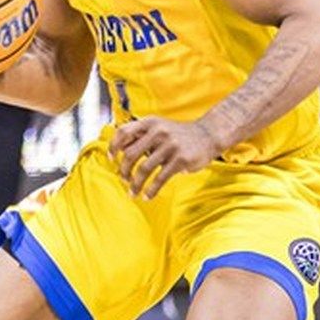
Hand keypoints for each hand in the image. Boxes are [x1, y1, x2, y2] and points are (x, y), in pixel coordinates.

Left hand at [109, 116, 224, 199]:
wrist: (208, 135)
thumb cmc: (178, 135)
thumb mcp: (159, 128)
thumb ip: (142, 137)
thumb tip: (119, 152)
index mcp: (150, 123)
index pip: (124, 132)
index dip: (113, 146)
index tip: (111, 159)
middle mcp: (158, 132)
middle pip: (130, 154)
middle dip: (124, 170)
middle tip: (124, 180)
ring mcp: (170, 146)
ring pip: (144, 169)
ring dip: (135, 184)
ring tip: (132, 194)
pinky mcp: (180, 160)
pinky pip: (160, 178)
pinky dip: (151, 190)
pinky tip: (147, 196)